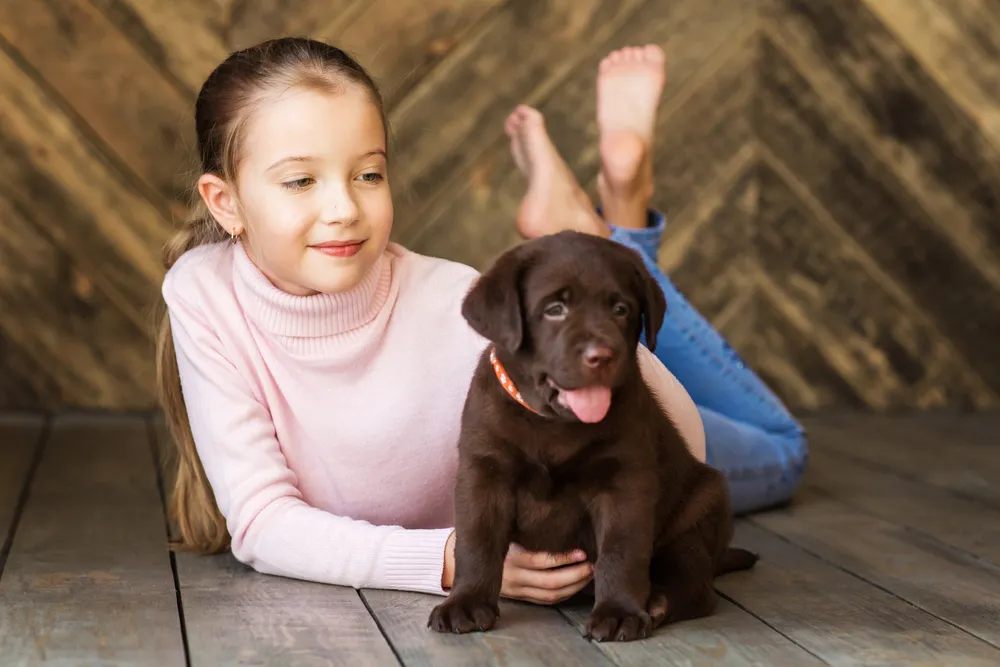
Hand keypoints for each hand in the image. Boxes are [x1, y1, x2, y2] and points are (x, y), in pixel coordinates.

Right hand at [442, 530, 592, 604]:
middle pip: (550, 582)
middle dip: (575, 575)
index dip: (564, 559)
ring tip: (589, 575)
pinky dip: (563, 594)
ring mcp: (515, 589)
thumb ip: (524, 524)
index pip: (541, 561)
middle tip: (592, 565)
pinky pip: (545, 600)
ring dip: (573, 587)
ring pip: (550, 595)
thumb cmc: (487, 534)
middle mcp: (512, 575)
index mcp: (510, 555)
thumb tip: (553, 500)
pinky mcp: (519, 597)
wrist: (459, 560)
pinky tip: (577, 585)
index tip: (582, 552)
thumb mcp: (502, 527)